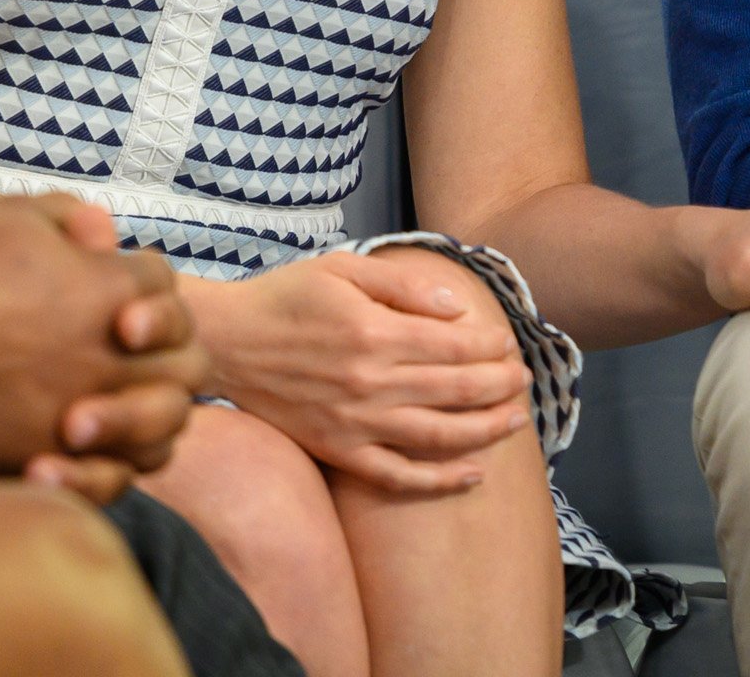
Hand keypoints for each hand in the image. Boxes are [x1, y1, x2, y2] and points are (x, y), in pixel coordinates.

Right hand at [0, 195, 209, 498]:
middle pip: (189, 363)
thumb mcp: (19, 216)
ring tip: (113, 399)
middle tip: (127, 351)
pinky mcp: (47, 454)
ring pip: (165, 426)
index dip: (141, 285)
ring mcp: (83, 409)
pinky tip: (82, 442)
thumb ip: (76, 218)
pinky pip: (113, 476)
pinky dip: (113, 465)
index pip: (163, 287)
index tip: (106, 290)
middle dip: (169, 353)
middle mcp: (111, 355)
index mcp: (113, 289)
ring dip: (153, 413)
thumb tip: (109, 239)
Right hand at [187, 248, 534, 495]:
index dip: (489, 345)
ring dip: (485, 429)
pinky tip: (473, 473)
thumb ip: (401, 285)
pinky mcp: (338, 450)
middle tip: (524, 379)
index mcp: (373, 333)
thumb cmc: (285, 297)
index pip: (452, 345)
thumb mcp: (342, 269)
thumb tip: (455, 306)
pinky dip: (439, 480)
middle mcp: (369, 382)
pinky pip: (397, 475)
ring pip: (438, 436)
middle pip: (455, 389)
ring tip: (515, 420)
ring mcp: (354, 422)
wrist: (225, 341)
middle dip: (500, 385)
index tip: (507, 343)